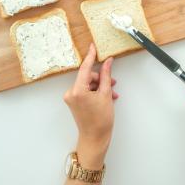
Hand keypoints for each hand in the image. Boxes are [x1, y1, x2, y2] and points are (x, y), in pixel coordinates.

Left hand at [63, 43, 118, 169]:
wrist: (95, 138)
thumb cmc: (101, 120)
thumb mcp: (106, 95)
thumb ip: (107, 76)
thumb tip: (108, 62)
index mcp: (78, 90)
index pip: (85, 68)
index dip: (91, 56)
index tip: (93, 46)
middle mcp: (71, 92)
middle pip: (88, 77)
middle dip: (101, 79)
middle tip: (113, 84)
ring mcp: (71, 98)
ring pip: (88, 84)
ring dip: (100, 86)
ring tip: (112, 94)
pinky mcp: (73, 102)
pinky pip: (85, 90)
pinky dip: (96, 92)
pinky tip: (106, 97)